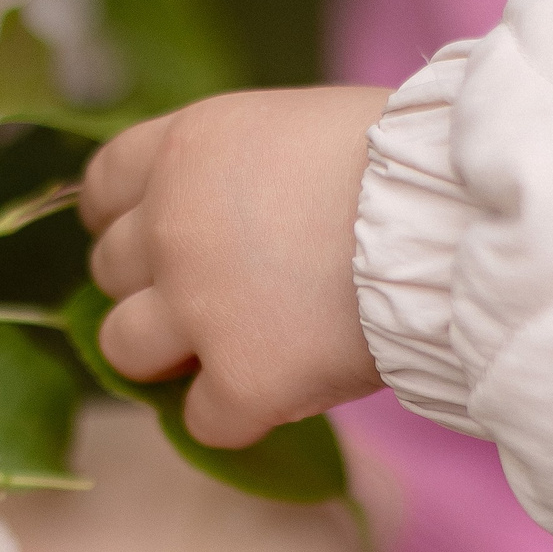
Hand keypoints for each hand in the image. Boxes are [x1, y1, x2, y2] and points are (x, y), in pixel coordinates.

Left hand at [81, 85, 391, 446]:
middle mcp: (171, 226)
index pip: (102, 189)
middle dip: (152, 290)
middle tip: (214, 304)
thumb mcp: (297, 129)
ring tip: (229, 357)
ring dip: (169, 360)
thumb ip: (238, 170)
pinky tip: (279, 396)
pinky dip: (237, 416)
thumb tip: (231, 210)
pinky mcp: (243, 381)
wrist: (450, 221)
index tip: (156, 245)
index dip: (124, 222)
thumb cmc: (403, 162)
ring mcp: (198, 308)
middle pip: (108, 273)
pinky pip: (202, 421)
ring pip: (125, 352)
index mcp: (184, 149)